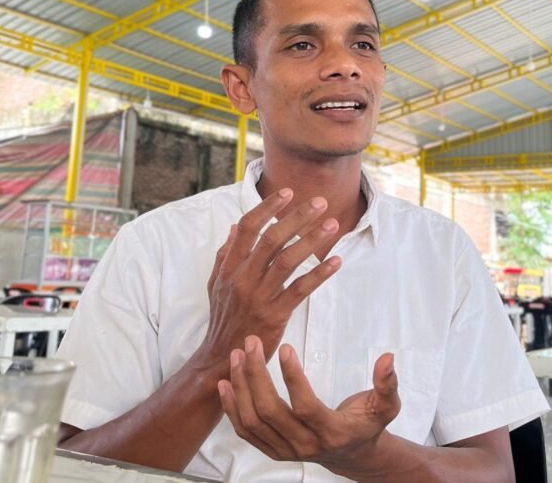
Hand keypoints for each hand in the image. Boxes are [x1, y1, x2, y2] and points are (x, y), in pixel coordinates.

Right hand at [196, 189, 341, 370]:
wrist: (221, 359)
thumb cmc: (223, 320)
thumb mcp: (216, 285)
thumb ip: (224, 255)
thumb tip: (233, 227)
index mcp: (229, 267)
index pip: (247, 228)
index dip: (267, 208)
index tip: (286, 192)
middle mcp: (242, 277)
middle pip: (271, 238)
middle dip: (297, 217)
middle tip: (319, 202)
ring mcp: (258, 296)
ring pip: (287, 260)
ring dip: (312, 239)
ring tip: (331, 224)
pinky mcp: (274, 315)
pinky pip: (300, 289)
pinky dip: (319, 274)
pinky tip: (335, 262)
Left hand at [218, 336, 400, 474]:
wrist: (352, 453)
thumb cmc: (368, 423)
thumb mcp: (386, 405)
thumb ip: (387, 383)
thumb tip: (387, 358)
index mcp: (332, 433)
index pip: (305, 406)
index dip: (293, 378)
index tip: (284, 347)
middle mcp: (305, 446)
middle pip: (271, 412)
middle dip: (256, 374)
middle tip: (251, 343)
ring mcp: (285, 451)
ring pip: (253, 420)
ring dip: (240, 386)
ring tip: (237, 355)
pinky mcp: (272, 450)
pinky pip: (245, 431)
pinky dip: (231, 407)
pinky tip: (226, 382)